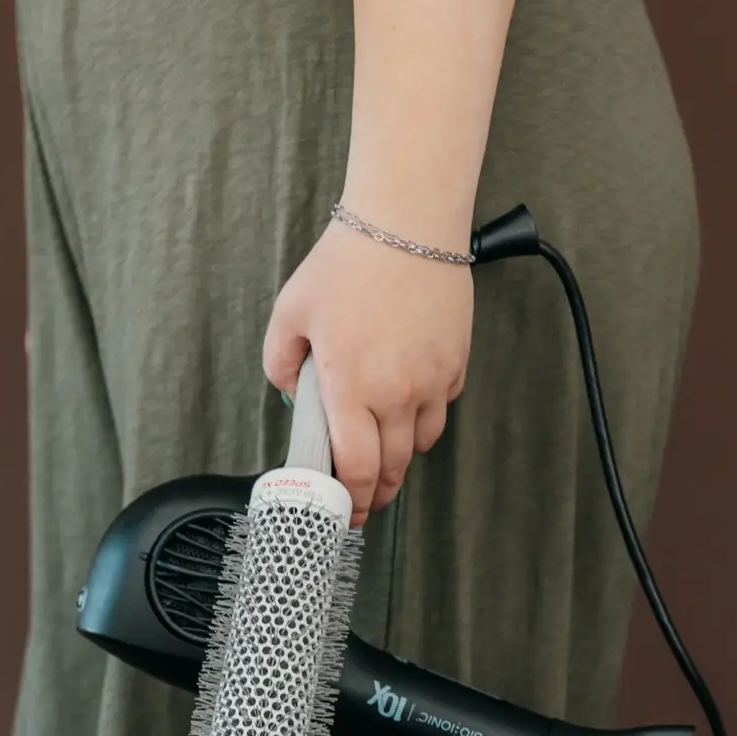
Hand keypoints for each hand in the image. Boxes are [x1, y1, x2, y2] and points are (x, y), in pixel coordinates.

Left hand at [262, 217, 473, 526]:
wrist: (407, 222)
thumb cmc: (348, 262)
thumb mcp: (290, 312)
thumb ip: (280, 363)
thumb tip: (291, 394)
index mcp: (351, 388)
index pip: (355, 469)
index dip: (350, 501)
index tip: (344, 512)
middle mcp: (397, 394)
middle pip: (392, 468)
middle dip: (375, 492)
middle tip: (362, 499)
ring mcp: (432, 381)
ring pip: (421, 444)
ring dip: (400, 455)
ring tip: (382, 449)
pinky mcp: (455, 364)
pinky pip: (441, 407)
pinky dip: (424, 415)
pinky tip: (407, 400)